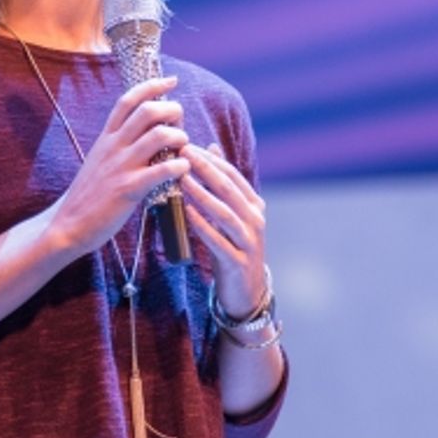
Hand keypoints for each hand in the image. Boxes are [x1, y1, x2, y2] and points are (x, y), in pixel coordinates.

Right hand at [48, 75, 189, 254]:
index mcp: (106, 138)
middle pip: (147, 111)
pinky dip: (180, 165)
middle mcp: (113, 146)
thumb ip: (118, 144)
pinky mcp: (128, 189)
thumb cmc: (89, 194)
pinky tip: (183, 169)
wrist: (66, 224)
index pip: (128, 100)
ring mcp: (120, 167)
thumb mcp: (99, 159)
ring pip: (158, 135)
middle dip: (172, 110)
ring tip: (184, 148)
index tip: (171, 81)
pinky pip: (161, 170)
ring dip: (179, 136)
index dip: (152, 86)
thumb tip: (144, 131)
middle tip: (180, 123)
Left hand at [180, 142, 267, 315]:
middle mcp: (255, 220)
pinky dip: (202, 226)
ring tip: (182, 179)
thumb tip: (212, 148)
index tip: (187, 146)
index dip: (210, 159)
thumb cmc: (233, 246)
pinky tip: (187, 213)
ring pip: (224, 213)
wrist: (246, 292)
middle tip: (183, 154)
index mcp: (254, 205)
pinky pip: (218, 241)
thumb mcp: (231, 213)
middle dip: (205, 170)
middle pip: (228, 190)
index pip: (232, 175)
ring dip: (202, 194)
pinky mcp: (238, 262)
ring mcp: (249, 241)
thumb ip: (224, 182)